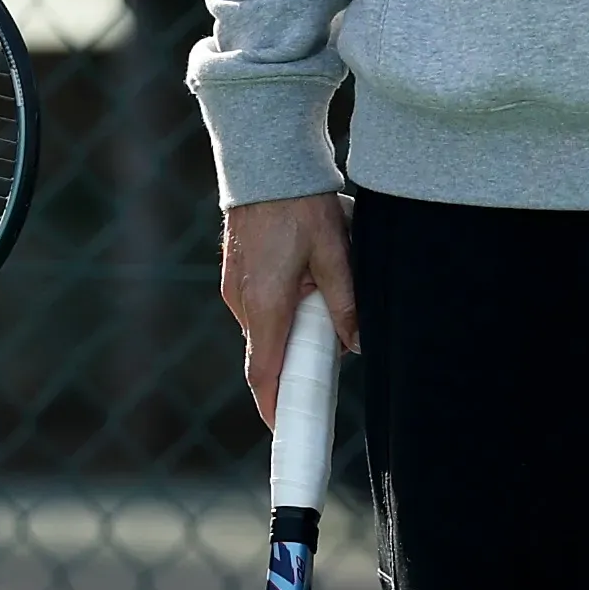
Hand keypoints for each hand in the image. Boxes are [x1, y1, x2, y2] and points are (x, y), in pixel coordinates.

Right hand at [218, 193, 359, 429]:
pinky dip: (279, 313)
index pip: (264, 373)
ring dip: (289, 333)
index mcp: (266, 305)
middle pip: (265, 353)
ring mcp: (234, 287)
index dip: (273, 406)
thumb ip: (345, 302)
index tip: (284, 428)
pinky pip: (257, 307)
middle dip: (292, 367)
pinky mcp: (235, 273)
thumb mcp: (336, 254)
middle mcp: (242, 302)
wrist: (265, 161)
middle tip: (323, 370)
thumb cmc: (301, 205)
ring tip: (322, 311)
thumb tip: (354, 344)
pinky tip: (305, 289)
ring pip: (263, 328)